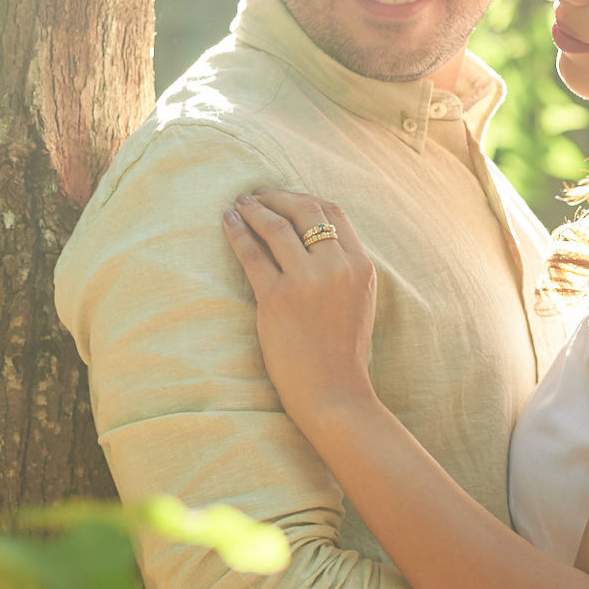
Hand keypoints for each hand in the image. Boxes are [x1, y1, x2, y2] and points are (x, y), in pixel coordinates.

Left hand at [221, 189, 378, 424]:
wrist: (334, 393)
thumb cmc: (342, 352)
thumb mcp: (358, 300)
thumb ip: (343, 267)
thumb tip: (312, 235)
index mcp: (361, 266)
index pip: (333, 212)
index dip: (304, 198)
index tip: (284, 198)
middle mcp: (337, 267)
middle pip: (305, 210)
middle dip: (277, 197)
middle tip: (256, 195)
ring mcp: (307, 282)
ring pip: (276, 226)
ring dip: (254, 209)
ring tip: (239, 205)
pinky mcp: (277, 299)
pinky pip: (252, 254)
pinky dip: (237, 233)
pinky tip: (228, 223)